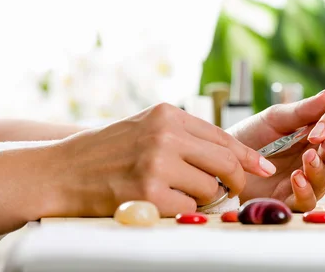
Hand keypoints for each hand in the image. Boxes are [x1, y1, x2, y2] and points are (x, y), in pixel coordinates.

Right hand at [50, 103, 275, 216]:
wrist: (62, 170)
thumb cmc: (107, 151)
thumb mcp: (147, 127)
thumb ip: (185, 135)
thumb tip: (230, 155)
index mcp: (168, 114)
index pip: (223, 136)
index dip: (247, 156)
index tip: (263, 168)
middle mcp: (166, 134)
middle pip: (225, 162)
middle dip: (235, 180)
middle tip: (231, 190)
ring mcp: (157, 163)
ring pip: (210, 189)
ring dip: (203, 198)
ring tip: (179, 192)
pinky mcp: (148, 192)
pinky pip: (189, 208)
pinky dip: (184, 210)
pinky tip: (164, 202)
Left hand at [230, 88, 324, 211]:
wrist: (221, 156)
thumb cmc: (250, 134)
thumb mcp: (278, 118)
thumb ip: (306, 110)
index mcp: (317, 141)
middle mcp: (314, 162)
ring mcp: (304, 182)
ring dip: (320, 170)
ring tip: (309, 157)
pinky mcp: (289, 201)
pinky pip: (306, 201)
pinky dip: (305, 190)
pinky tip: (298, 177)